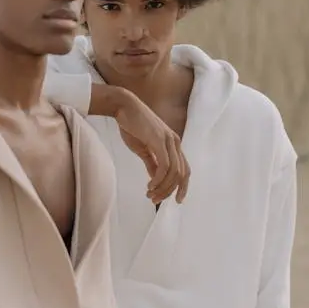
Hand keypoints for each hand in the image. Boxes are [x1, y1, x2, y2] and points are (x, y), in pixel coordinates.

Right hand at [109, 89, 189, 204]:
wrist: (123, 107)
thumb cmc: (132, 126)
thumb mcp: (144, 149)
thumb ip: (152, 164)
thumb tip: (156, 180)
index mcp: (173, 144)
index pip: (185, 170)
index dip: (183, 186)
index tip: (176, 200)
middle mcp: (175, 142)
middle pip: (181, 174)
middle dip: (170, 191)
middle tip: (155, 200)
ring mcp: (169, 140)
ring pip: (174, 172)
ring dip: (162, 188)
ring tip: (150, 195)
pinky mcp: (159, 140)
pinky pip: (164, 166)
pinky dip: (158, 180)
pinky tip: (149, 186)